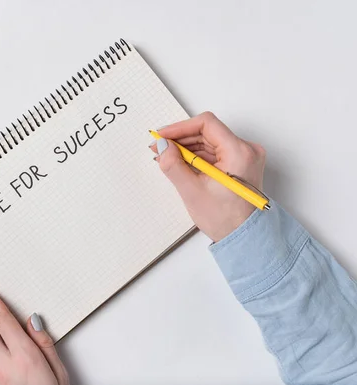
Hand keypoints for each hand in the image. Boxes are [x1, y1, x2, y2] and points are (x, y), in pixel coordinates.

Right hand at [150, 112, 265, 241]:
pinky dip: (197, 156)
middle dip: (181, 139)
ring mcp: (245, 157)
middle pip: (208, 132)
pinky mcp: (240, 164)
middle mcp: (247, 150)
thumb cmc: (226, 220)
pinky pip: (215, 152)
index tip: (163, 136)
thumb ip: (173, 165)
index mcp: (239, 153)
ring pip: (210, 141)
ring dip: (187, 148)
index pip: (206, 124)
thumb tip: (162, 146)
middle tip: (160, 148)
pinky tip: (181, 163)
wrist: (244, 238)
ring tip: (167, 158)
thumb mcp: (192, 191)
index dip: (180, 128)